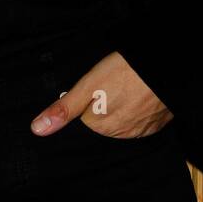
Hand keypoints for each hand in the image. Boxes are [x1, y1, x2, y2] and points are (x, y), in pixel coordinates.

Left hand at [30, 52, 173, 138]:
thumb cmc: (126, 71)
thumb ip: (64, 108)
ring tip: (125, 87)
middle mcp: (122, 135)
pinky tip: (138, 93)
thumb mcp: (88, 85)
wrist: (165, 66)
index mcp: (101, 127)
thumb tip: (38, 130)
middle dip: (102, 106)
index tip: (94, 90)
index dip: (85, 103)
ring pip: (122, 121)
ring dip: (121, 108)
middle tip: (111, 84)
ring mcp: (142, 130)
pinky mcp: (157, 124)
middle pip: (102, 122)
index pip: (83, 121)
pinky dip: (137, 109)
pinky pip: (140, 120)